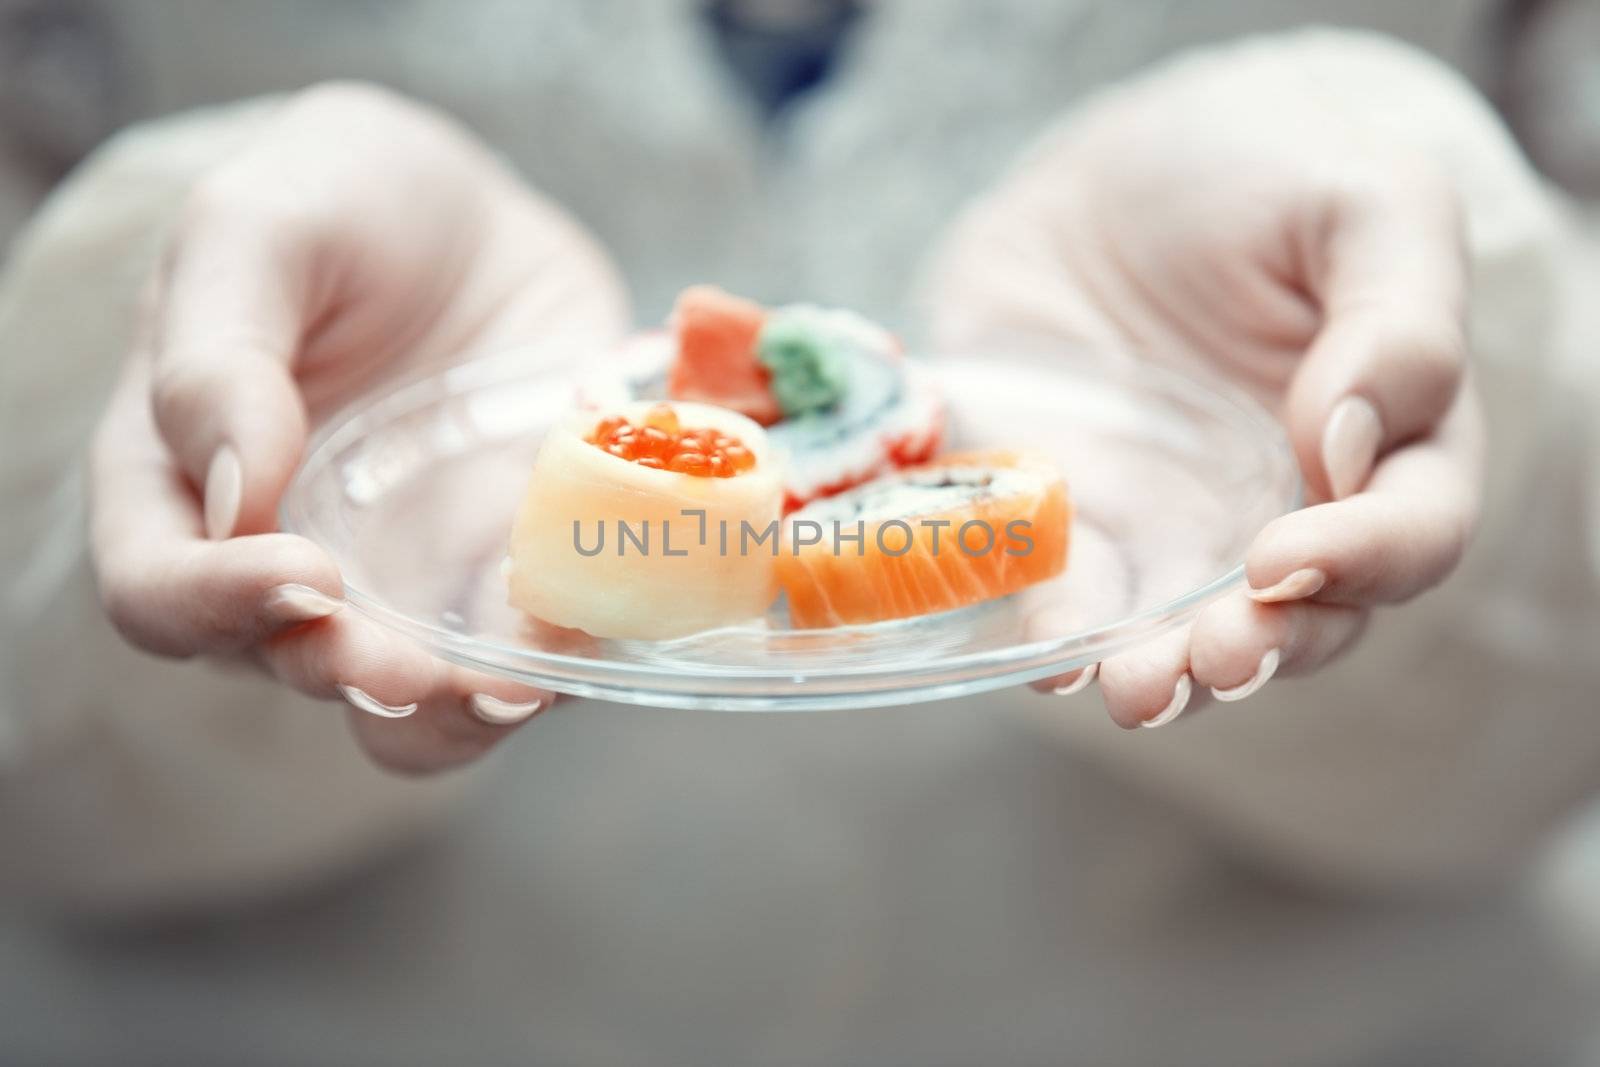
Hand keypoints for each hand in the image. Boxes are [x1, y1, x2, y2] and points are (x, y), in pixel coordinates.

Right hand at [90, 82, 628, 771]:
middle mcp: (292, 554)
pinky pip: (535, 644)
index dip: (214, 606)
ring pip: (422, 701)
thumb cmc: (335, 205)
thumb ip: (219, 353)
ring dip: (465, 709)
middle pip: (297, 664)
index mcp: (183, 481)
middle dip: (356, 677)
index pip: (159, 591)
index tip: (298, 573)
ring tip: (516, 683)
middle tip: (411, 668)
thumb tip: (236, 500)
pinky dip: (566, 649)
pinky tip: (596, 622)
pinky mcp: (513, 570)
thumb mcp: (257, 229)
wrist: (471, 215)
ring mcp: (409, 577)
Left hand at [925, 44, 1481, 727]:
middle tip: (1214, 659)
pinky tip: (1043, 649)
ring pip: (1181, 633)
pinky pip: (1065, 590)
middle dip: (1257, 650)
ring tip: (1132, 690)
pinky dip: (1054, 627)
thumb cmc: (1262, 174)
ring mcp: (1172, 525)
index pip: (1409, 531)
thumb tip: (1346, 445)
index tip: (1287, 555)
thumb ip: (1394, 321)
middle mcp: (1286, 506)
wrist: (1111, 171)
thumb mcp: (1363, 200)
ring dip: (1159, 673)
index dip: (1363, 558)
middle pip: (1299, 619)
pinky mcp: (1071, 516)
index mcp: (1388, 438)